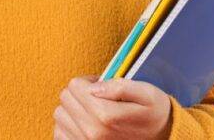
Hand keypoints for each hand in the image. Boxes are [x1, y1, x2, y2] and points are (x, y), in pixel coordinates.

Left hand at [53, 75, 171, 139]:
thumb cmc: (154, 115)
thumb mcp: (146, 93)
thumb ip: (120, 86)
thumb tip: (94, 86)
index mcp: (105, 115)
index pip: (74, 85)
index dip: (87, 81)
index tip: (99, 86)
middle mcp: (92, 132)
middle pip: (65, 98)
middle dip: (79, 93)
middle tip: (96, 97)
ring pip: (60, 114)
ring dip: (72, 109)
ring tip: (91, 110)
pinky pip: (59, 133)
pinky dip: (68, 125)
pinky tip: (84, 123)